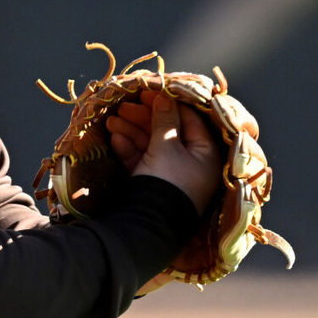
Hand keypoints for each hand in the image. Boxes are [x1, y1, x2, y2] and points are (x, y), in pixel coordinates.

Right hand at [107, 88, 221, 214]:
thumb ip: (165, 119)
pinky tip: (115, 139)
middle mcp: (191, 163)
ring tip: (112, 121)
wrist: (148, 223)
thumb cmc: (167, 180)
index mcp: (205, 153)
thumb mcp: (166, 146)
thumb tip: (165, 97)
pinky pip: (143, 161)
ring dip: (131, 131)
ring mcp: (171, 174)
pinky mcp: (153, 184)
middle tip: (124, 106)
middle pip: (168, 132)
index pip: (190, 120)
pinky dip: (129, 150)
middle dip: (143, 118)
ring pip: (151, 146)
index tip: (149, 93)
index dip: (169, 104)